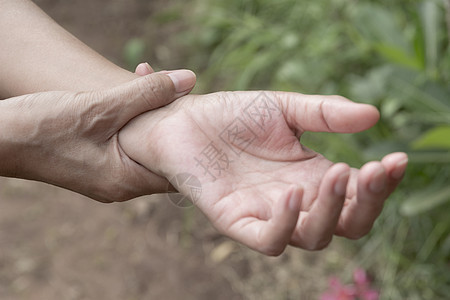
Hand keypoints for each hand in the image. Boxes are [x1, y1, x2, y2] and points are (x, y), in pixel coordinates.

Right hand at [0, 70, 195, 201]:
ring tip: (150, 77)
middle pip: (163, 155)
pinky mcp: (97, 164)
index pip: (179, 170)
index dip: (194, 141)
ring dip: (150, 112)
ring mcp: (108, 176)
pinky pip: (126, 142)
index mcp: (126, 180)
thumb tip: (188, 79)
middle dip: (171, 118)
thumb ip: (147, 94)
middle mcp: (121, 185)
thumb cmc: (42, 128)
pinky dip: (133, 118)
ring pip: (144, 144)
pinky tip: (133, 89)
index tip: (202, 113)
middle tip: (176, 87)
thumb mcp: (100, 106)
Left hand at [119, 91, 407, 254]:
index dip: (381, 184)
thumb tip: (374, 116)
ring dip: (332, 210)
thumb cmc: (233, 116)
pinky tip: (292, 191)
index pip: (359, 195)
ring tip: (337, 170)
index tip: (396, 158)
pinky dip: (285, 224)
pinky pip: (267, 240)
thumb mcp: (286, 108)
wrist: (182, 118)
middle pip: (347, 224)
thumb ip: (326, 113)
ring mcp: (266, 214)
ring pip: (313, 237)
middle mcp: (295, 202)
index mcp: (312, 177)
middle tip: (372, 169)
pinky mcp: (234, 220)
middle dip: (367, 202)